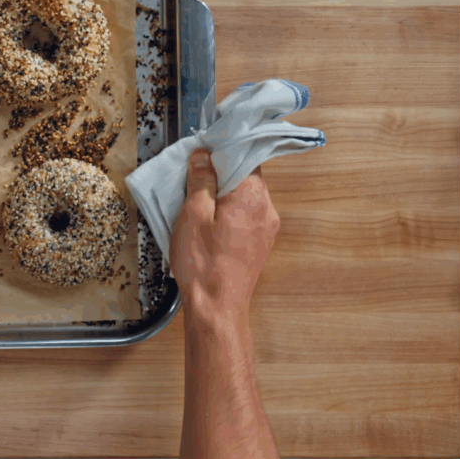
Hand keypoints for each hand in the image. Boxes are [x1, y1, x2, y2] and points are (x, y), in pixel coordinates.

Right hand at [171, 149, 279, 320]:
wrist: (217, 307)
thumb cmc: (203, 263)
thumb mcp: (193, 214)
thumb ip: (201, 181)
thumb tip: (204, 156)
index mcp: (253, 196)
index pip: (245, 157)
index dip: (222, 151)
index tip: (202, 152)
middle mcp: (267, 210)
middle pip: (246, 177)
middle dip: (220, 174)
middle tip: (192, 179)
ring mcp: (267, 228)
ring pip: (245, 197)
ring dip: (223, 194)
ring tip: (197, 204)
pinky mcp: (260, 243)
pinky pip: (246, 215)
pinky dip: (229, 211)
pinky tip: (208, 223)